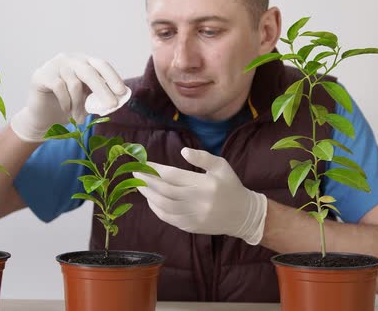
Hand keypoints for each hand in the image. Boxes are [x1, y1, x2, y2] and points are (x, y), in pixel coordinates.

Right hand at [10, 53, 130, 141]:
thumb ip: (99, 96)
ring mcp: (55, 65)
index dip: (113, 78)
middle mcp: (70, 59)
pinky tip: (66, 110)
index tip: (122, 92)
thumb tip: (119, 99)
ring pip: (74, 84)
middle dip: (103, 90)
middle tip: (112, 106)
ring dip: (79, 105)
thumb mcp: (87, 100)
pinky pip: (59, 87)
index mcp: (84, 62)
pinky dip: (66, 102)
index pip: (101, 65)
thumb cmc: (69, 105)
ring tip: (80, 119)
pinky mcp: (42, 74)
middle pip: (90, 72)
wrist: (43, 115)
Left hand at [133, 147, 267, 244]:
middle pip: (165, 191)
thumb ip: (202, 157)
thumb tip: (183, 151)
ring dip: (149, 195)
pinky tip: (151, 199)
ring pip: (164, 206)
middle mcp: (199, 201)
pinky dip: (156, 209)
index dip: (156, 169)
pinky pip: (168, 218)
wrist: (243, 215)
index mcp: (205, 184)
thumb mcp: (221, 166)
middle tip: (135, 173)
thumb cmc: (230, 186)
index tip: (144, 163)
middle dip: (147, 181)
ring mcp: (194, 216)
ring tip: (139, 185)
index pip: (173, 175)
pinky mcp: (191, 227)